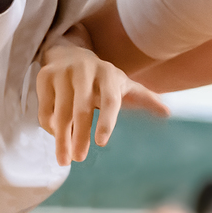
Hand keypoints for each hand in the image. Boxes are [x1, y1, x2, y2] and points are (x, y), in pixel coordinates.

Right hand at [36, 40, 169, 163]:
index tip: (101, 143)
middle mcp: (85, 71)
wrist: (70, 52)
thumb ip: (145, 98)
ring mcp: (63, 72)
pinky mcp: (44, 76)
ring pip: (61, 111)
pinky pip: (45, 108)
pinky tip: (56, 137)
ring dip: (61, 138)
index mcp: (109, 75)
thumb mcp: (124, 85)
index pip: (110, 100)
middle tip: (79, 159)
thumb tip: (168, 112)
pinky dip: (50, 126)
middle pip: (82, 109)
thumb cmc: (103, 78)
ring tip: (64, 160)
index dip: (106, 121)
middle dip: (79, 136)